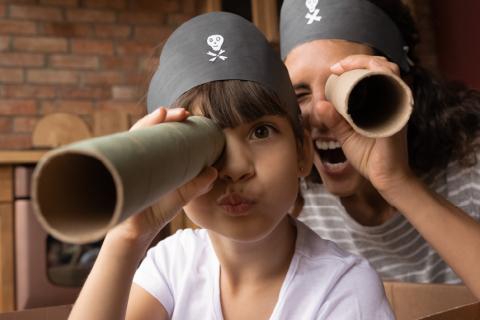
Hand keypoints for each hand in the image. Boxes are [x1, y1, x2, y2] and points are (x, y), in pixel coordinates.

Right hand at [108, 107, 217, 243]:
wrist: (136, 233)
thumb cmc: (155, 211)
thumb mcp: (181, 196)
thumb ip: (196, 185)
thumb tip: (214, 172)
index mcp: (152, 158)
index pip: (159, 133)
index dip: (170, 121)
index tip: (187, 115)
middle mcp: (136, 157)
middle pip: (145, 129)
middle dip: (160, 117)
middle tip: (180, 112)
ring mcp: (125, 164)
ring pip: (132, 136)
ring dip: (146, 124)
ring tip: (161, 114)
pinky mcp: (116, 175)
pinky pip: (117, 157)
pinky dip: (124, 144)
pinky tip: (136, 137)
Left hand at [318, 55, 413, 192]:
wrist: (385, 178)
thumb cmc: (369, 156)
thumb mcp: (346, 134)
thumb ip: (334, 120)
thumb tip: (319, 104)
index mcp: (381, 102)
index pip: (374, 72)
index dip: (355, 64)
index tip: (334, 69)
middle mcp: (392, 100)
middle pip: (382, 65)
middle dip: (359, 60)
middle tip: (337, 67)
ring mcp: (398, 106)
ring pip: (390, 70)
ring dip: (368, 63)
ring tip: (347, 66)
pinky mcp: (399, 114)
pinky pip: (396, 88)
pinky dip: (383, 76)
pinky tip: (369, 73)